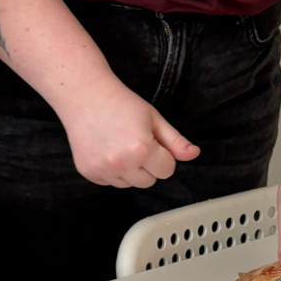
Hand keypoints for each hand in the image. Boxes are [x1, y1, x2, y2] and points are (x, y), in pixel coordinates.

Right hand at [58, 77, 199, 187]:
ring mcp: (102, 170)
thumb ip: (175, 141)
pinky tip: (106, 150)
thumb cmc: (122, 104)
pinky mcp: (89, 173)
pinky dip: (112, 171)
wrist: (86, 96)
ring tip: (119, 146)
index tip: (152, 141)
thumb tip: (194, 154)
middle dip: (147, 166)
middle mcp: (121, 164)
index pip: (167, 171)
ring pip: (129, 184)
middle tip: (135, 142)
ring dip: (129, 170)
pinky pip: (110, 182)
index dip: (163, 155)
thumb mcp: (154, 119)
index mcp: (142, 149)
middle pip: (149, 182)